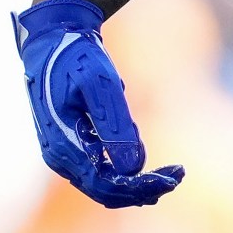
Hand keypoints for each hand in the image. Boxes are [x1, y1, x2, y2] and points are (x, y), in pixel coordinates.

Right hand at [12, 0, 184, 207]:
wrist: (53, 41)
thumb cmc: (76, 58)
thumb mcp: (99, 84)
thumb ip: (114, 124)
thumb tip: (132, 168)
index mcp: (63, 145)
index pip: (104, 184)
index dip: (140, 188)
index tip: (173, 179)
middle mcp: (60, 156)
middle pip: (104, 191)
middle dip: (142, 190)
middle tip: (178, 176)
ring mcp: (63, 153)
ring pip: (101, 184)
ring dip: (136, 185)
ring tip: (171, 175)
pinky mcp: (71, 145)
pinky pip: (97, 171)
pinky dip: (124, 174)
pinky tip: (147, 169)